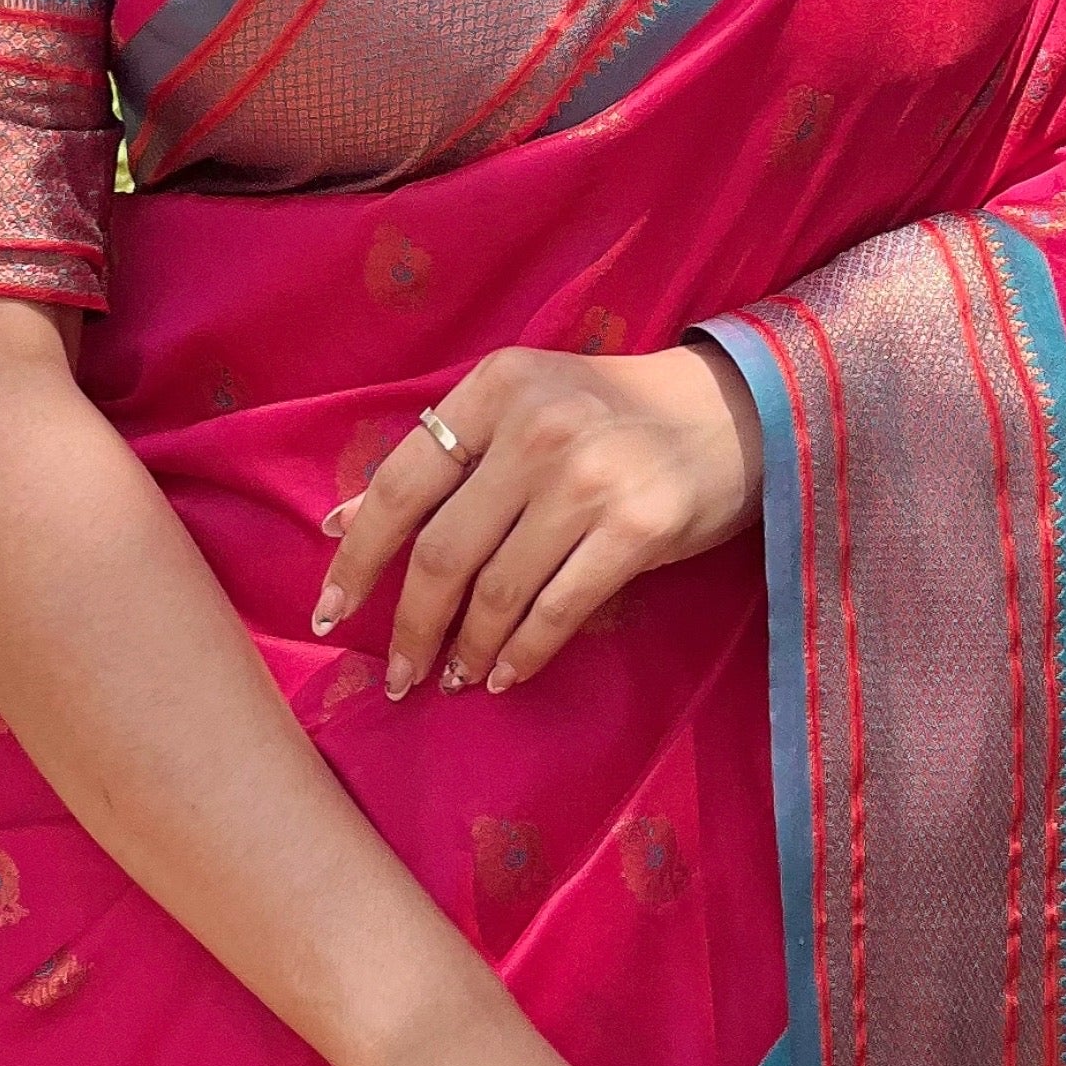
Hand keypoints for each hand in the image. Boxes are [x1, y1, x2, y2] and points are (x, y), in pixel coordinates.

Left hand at [311, 343, 765, 698]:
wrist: (735, 409)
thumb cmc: (609, 414)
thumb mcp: (518, 412)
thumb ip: (436, 462)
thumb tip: (338, 523)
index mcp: (496, 387)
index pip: (402, 482)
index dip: (359, 557)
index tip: (330, 612)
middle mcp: (538, 428)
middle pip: (445, 550)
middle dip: (411, 626)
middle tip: (399, 674)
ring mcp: (591, 477)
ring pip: (500, 589)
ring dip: (469, 648)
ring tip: (457, 678)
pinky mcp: (639, 526)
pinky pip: (560, 609)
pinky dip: (524, 652)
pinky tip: (507, 673)